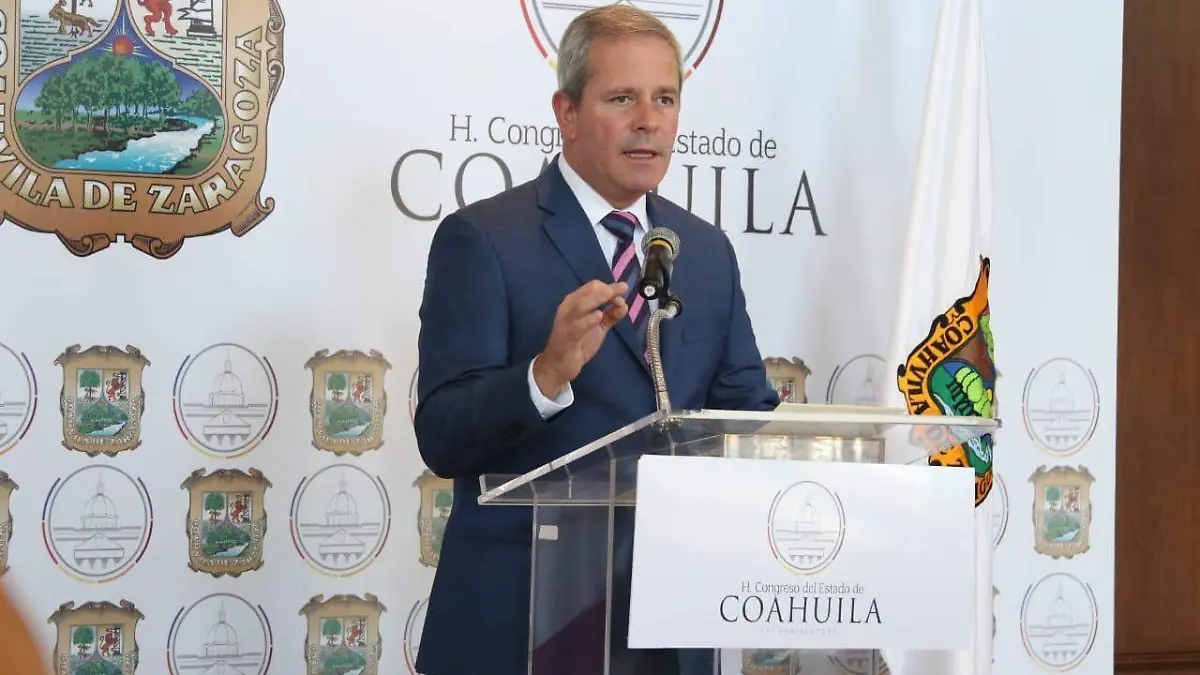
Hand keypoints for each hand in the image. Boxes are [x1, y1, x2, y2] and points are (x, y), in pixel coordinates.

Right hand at [533, 280, 628, 396]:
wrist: (558, 365)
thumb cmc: (577, 344)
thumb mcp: (598, 328)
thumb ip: (610, 316)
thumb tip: (623, 304)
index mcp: (575, 303)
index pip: (592, 287)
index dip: (609, 286)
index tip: (623, 289)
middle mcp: (568, 308)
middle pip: (588, 292)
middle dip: (606, 289)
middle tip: (622, 289)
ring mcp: (566, 322)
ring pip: (580, 305)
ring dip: (597, 299)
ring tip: (611, 295)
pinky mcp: (566, 337)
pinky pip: (577, 326)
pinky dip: (588, 320)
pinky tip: (599, 316)